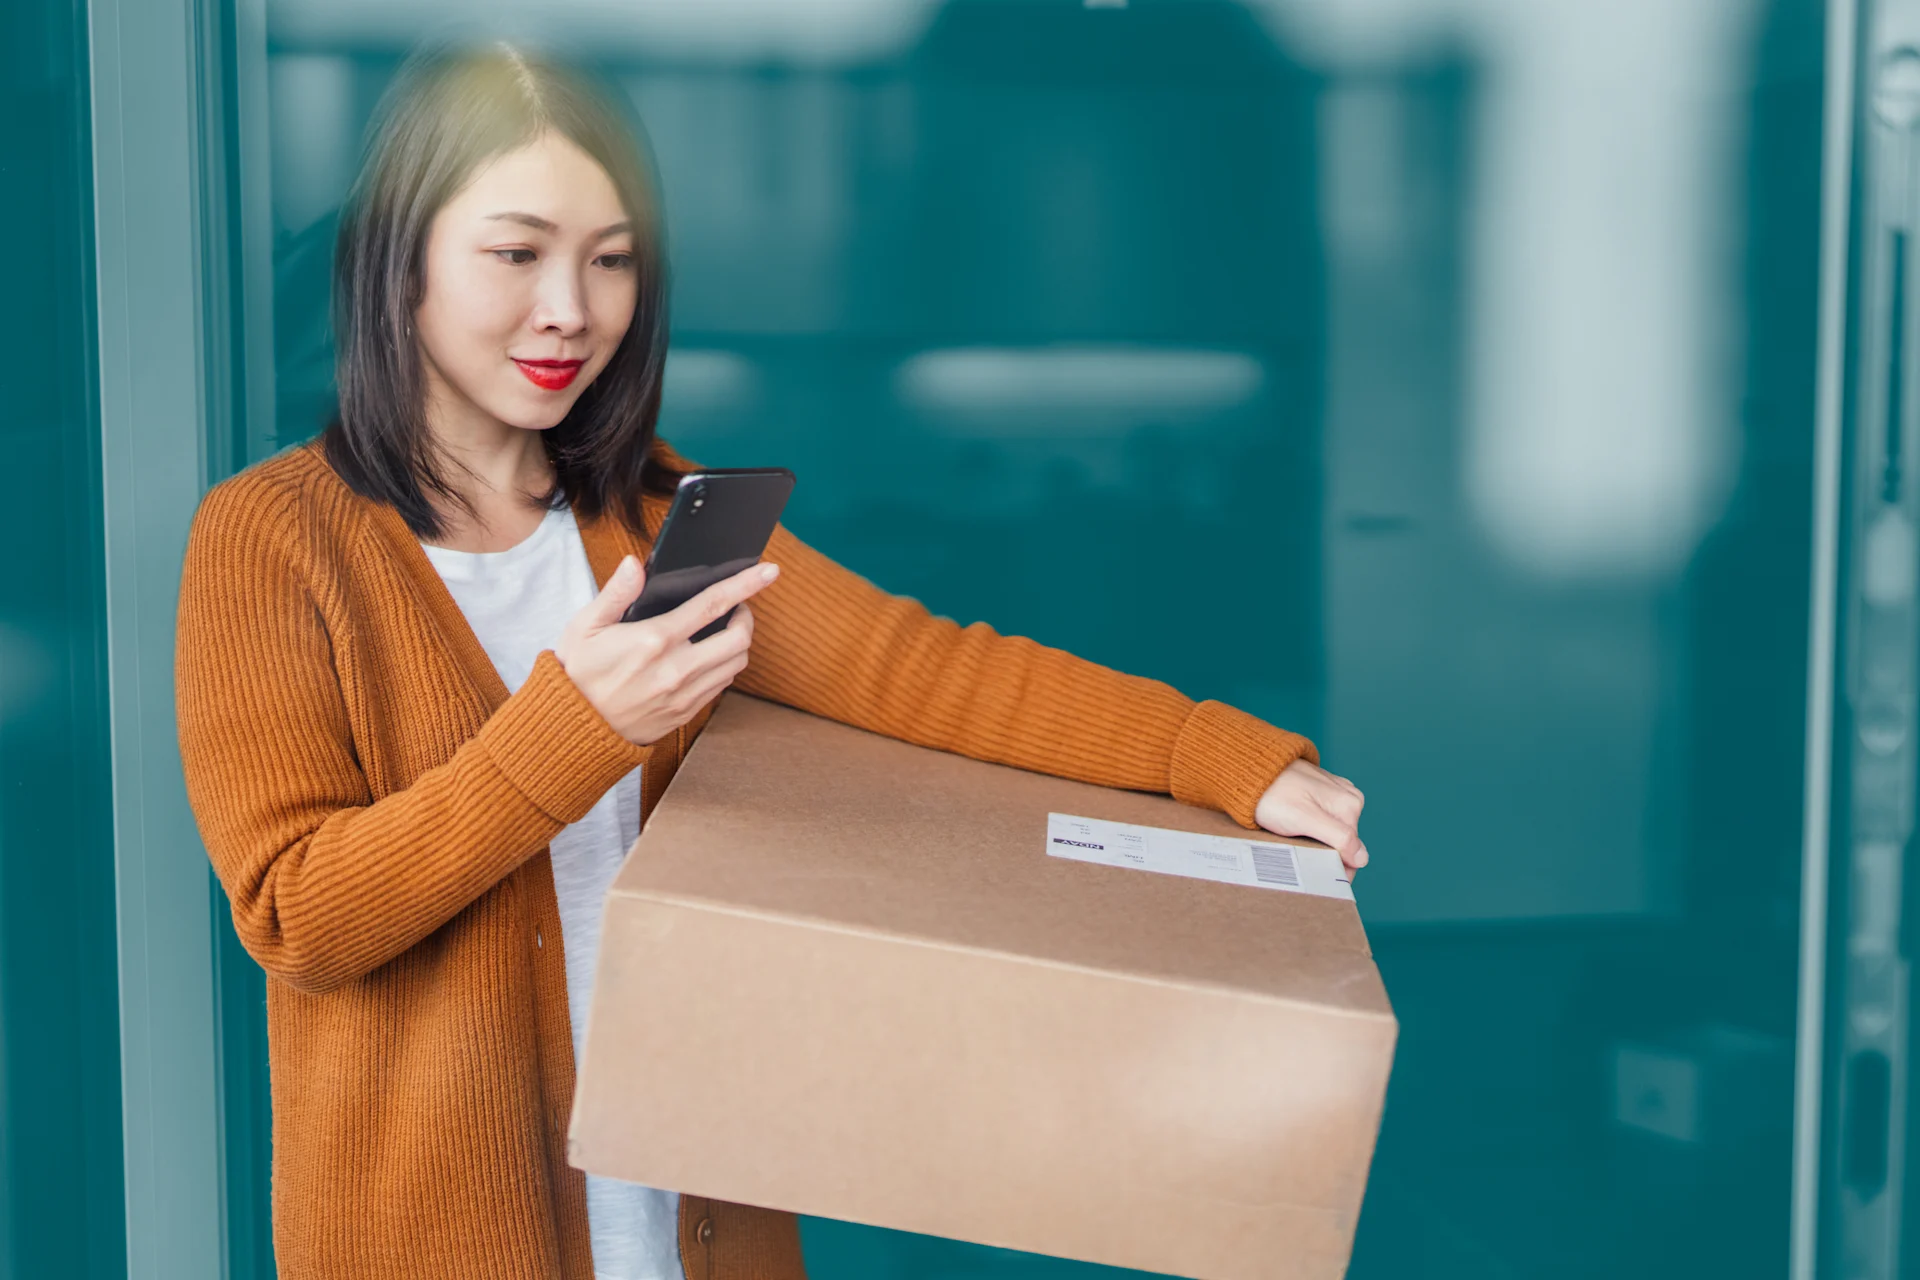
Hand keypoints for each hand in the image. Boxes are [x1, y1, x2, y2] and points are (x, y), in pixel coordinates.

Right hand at [554, 555, 777, 745]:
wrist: (575, 728)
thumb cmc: (578, 672)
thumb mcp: (585, 626)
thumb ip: (615, 593)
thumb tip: (634, 564)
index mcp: (654, 639)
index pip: (712, 605)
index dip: (745, 585)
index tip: (769, 571)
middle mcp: (676, 668)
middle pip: (739, 638)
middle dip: (746, 616)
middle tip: (737, 607)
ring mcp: (684, 694)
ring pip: (736, 664)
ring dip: (739, 642)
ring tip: (725, 629)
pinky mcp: (685, 712)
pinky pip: (721, 686)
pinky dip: (725, 666)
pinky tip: (710, 657)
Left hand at [1253, 759, 1367, 871]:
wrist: (1250, 770)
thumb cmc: (1272, 794)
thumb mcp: (1304, 818)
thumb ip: (1338, 837)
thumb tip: (1362, 858)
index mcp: (1350, 805)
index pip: (1354, 852)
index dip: (1336, 869)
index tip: (1315, 874)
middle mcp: (1348, 798)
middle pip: (1343, 843)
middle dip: (1325, 854)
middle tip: (1300, 854)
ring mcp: (1336, 794)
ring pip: (1332, 833)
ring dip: (1317, 842)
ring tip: (1295, 839)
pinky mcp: (1322, 793)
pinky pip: (1323, 820)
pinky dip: (1311, 829)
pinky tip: (1295, 828)